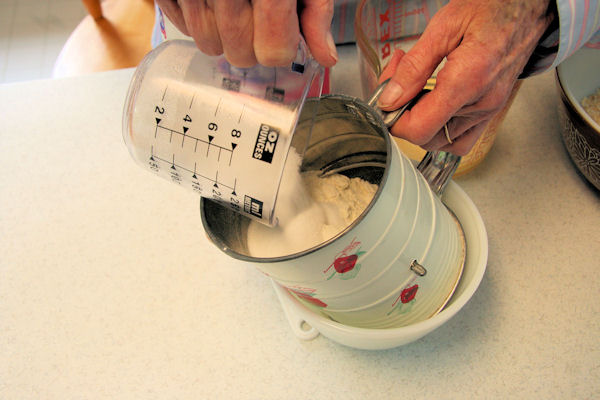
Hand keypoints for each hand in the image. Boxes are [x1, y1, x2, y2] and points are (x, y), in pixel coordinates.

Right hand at [155, 0, 337, 67]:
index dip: (282, 49)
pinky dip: (198, 20)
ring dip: (225, 36)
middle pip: (240, 55)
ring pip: (209, 45)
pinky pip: (182, 26)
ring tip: (236, 7)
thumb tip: (324, 55)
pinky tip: (213, 1)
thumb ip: (316, 11)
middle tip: (261, 22)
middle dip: (255, 46)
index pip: (272, 51)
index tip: (285, 37)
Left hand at [377, 0, 553, 154]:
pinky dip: (440, 130)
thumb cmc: (494, 8)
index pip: (419, 128)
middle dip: (404, 115)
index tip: (386, 101)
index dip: (394, 121)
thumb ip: (414, 67)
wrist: (529, 7)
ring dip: (420, 124)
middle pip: (427, 138)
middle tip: (398, 84)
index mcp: (468, 80)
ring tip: (416, 91)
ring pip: (442, 142)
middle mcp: (482, 103)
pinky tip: (433, 105)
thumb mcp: (444, 27)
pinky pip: (461, 139)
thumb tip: (390, 98)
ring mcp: (489, 110)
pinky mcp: (492, 110)